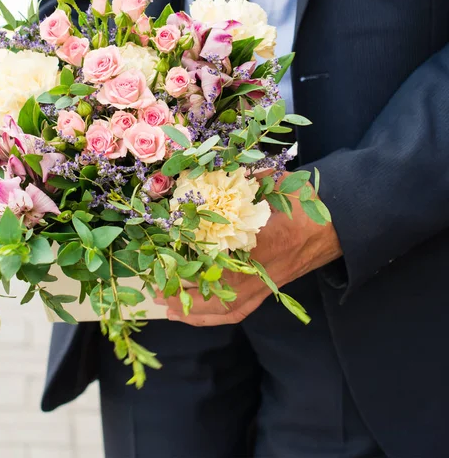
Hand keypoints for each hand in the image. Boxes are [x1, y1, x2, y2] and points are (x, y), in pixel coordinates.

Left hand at [157, 173, 342, 326]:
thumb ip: (236, 183)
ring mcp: (263, 285)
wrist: (333, 225)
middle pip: (211, 288)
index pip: (213, 255)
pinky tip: (191, 315)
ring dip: (191, 309)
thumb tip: (200, 172)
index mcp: (259, 239)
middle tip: (155, 283)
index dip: (185, 259)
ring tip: (166, 304)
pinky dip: (210, 316)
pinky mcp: (267, 292)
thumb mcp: (268, 183)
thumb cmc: (300, 201)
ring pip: (222, 307)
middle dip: (180, 289)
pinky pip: (236, 313)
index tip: (161, 254)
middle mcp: (259, 269)